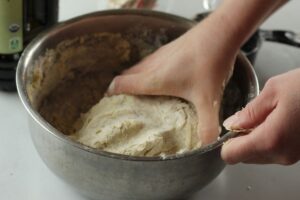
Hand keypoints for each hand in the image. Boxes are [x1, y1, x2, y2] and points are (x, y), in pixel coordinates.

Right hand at [107, 19, 236, 144]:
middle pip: (126, 77)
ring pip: (137, 68)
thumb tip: (207, 145)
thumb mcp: (208, 99)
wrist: (220, 33)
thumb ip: (207, 125)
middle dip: (122, 90)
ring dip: (135, 80)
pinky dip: (147, 72)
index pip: (120, 84)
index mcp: (153, 79)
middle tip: (128, 105)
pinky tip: (163, 79)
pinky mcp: (168, 49)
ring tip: (143, 94)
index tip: (111, 106)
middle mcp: (151, 66)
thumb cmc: (209, 64)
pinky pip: (149, 62)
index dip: (111, 95)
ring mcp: (159, 55)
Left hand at [222, 69, 299, 164]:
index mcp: (270, 139)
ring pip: (258, 155)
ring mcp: (292, 157)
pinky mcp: (299, 154)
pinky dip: (268, 140)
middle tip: (247, 118)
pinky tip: (276, 120)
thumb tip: (232, 124)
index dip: (225, 143)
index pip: (231, 156)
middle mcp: (281, 154)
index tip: (228, 130)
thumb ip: (249, 111)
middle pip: (244, 157)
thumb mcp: (274, 90)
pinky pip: (273, 152)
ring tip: (265, 116)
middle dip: (240, 139)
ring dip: (254, 139)